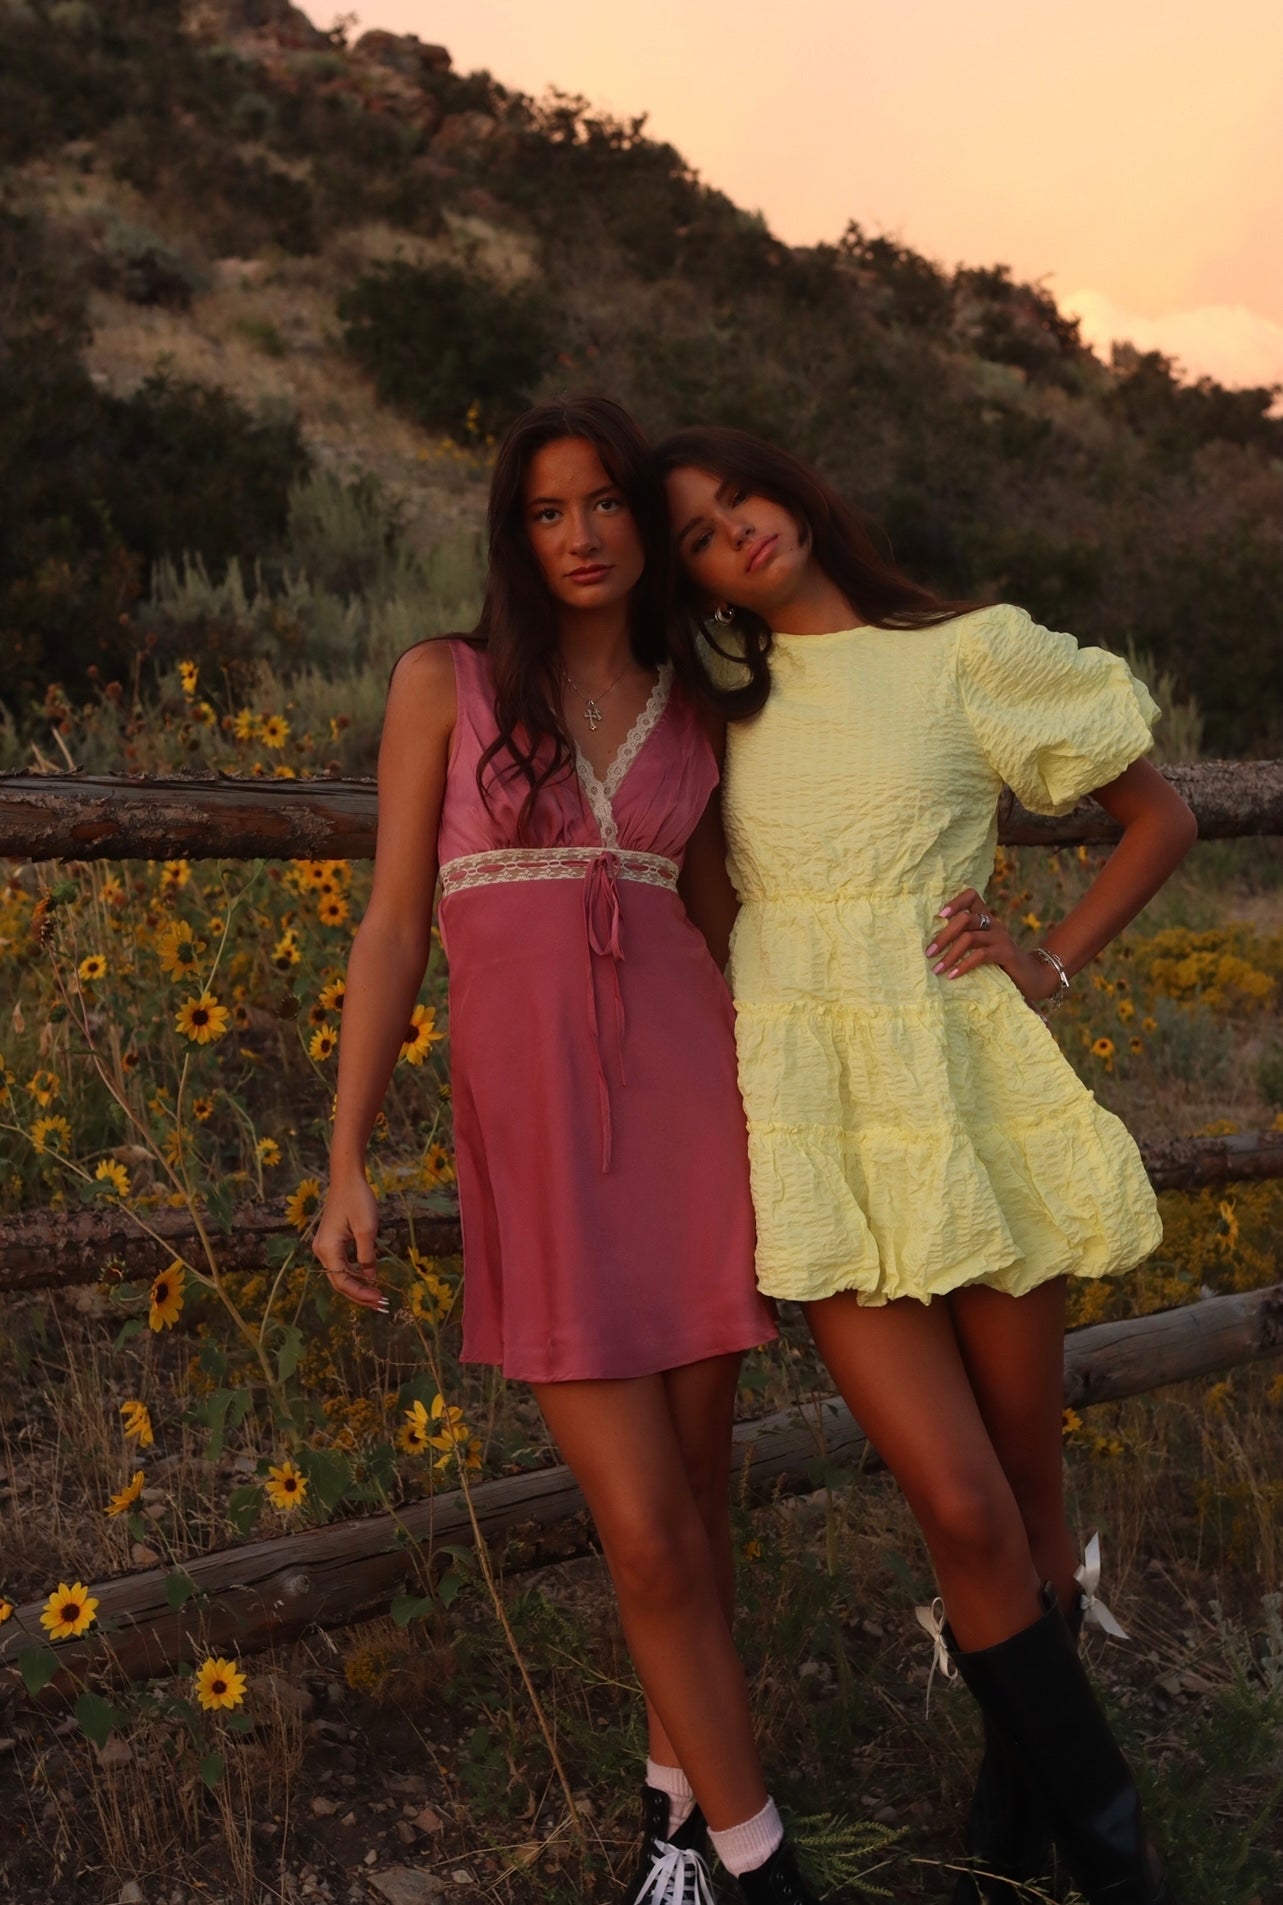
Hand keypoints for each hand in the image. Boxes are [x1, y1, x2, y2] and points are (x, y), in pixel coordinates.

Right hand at [313, 1170, 387, 1311]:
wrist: (347, 1179)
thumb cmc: (358, 1199)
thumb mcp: (367, 1229)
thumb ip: (367, 1256)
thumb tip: (371, 1278)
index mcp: (328, 1248)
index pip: (342, 1281)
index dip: (361, 1293)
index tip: (380, 1299)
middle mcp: (322, 1251)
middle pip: (339, 1282)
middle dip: (360, 1295)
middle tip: (381, 1305)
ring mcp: (324, 1247)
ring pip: (340, 1275)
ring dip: (358, 1287)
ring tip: (377, 1297)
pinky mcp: (331, 1243)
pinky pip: (341, 1265)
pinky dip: (355, 1275)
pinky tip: (369, 1281)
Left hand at [924, 887, 1061, 1006]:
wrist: (1031, 978)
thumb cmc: (999, 963)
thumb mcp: (981, 947)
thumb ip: (964, 940)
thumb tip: (931, 945)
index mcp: (986, 918)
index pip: (971, 896)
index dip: (955, 902)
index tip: (939, 915)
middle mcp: (993, 923)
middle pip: (964, 919)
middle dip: (943, 936)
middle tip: (929, 953)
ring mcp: (1001, 937)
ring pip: (970, 938)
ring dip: (950, 954)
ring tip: (936, 968)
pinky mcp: (1006, 953)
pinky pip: (980, 955)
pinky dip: (963, 965)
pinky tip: (952, 975)